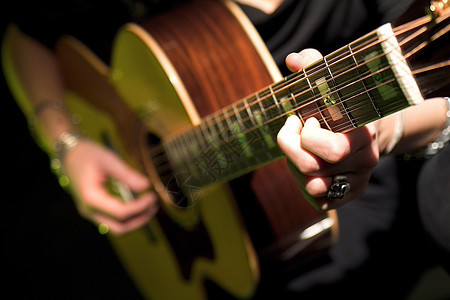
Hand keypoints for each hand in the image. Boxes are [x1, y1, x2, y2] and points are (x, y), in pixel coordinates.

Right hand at [63, 140, 157, 234]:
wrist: (69, 154)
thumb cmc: (88, 154)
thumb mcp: (109, 160)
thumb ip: (127, 175)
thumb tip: (146, 186)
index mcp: (91, 198)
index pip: (121, 213)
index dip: (140, 207)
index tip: (152, 196)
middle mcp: (89, 210)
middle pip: (119, 228)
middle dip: (140, 220)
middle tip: (154, 206)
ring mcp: (91, 212)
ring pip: (117, 227)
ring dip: (135, 220)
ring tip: (149, 206)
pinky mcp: (95, 210)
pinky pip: (114, 220)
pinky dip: (128, 216)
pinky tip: (139, 204)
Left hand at [277, 49, 378, 209]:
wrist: (366, 133)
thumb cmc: (341, 106)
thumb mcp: (331, 84)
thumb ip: (314, 67)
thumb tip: (294, 60)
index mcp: (363, 132)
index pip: (332, 149)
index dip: (306, 136)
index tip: (305, 119)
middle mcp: (364, 160)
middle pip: (312, 168)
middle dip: (292, 149)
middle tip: (295, 132)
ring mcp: (356, 181)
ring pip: (311, 185)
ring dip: (295, 167)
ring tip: (301, 150)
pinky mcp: (346, 196)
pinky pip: (316, 199)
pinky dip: (303, 185)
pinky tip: (308, 167)